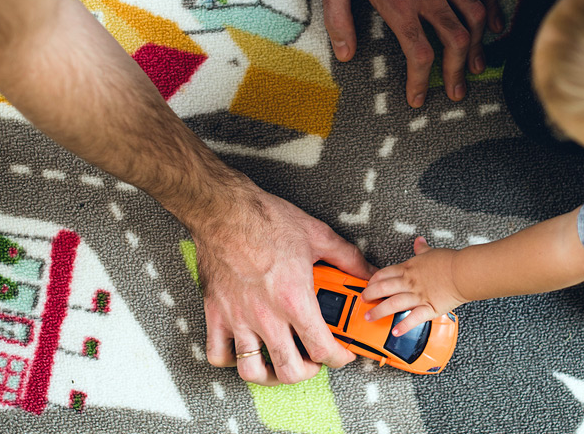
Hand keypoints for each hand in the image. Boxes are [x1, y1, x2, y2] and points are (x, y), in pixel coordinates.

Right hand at [197, 187, 376, 384]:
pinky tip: (244, 349)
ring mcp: (238, 318)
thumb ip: (347, 258)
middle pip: (290, 369)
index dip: (338, 358)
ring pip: (252, 370)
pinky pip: (219, 354)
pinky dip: (231, 360)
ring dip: (270, 374)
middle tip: (313, 360)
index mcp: (294, 299)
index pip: (322, 348)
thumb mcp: (317, 235)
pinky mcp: (216, 314)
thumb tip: (368, 273)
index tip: (341, 354)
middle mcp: (266, 315)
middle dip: (308, 371)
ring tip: (279, 364)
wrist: (223, 209)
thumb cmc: (264, 219)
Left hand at [319, 0, 502, 107]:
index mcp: (399, 4)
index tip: (419, 98)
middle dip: (457, 73)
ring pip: (475, 18)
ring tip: (477, 66)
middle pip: (454, 43)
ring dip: (479, 46)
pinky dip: (494, 7)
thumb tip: (346, 54)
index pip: (419, 54)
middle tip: (458, 92)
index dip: (422, 82)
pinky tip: (496, 26)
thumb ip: (338, 18)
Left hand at [361, 236, 467, 335]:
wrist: (464, 272)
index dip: (373, 281)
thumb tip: (419, 241)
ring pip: (393, 304)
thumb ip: (422, 249)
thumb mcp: (432, 252)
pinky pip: (413, 318)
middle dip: (370, 295)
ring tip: (369, 317)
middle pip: (383, 288)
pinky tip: (395, 331)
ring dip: (379, 311)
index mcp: (409, 269)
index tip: (367, 285)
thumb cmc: (449, 262)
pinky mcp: (429, 308)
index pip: (384, 274)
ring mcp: (418, 296)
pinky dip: (403, 326)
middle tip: (363, 301)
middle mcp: (410, 282)